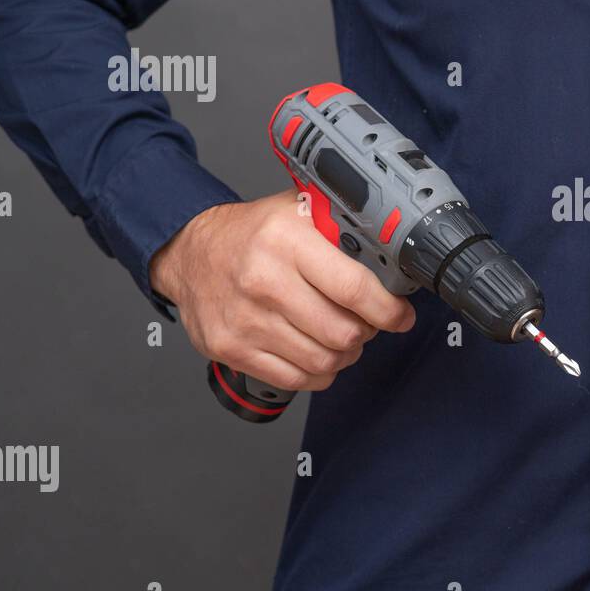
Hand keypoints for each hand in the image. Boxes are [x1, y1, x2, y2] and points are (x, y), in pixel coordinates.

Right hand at [150, 190, 414, 391]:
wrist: (190, 253)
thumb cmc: (252, 234)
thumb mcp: (299, 211)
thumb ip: (343, 225)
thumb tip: (395, 246)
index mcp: (286, 240)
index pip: (353, 288)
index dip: (387, 309)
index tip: (400, 315)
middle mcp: (263, 280)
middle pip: (342, 332)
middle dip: (367, 333)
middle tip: (369, 323)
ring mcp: (244, 320)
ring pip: (323, 361)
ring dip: (345, 355)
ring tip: (344, 338)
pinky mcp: (230, 348)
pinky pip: (294, 379)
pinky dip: (318, 374)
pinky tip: (319, 354)